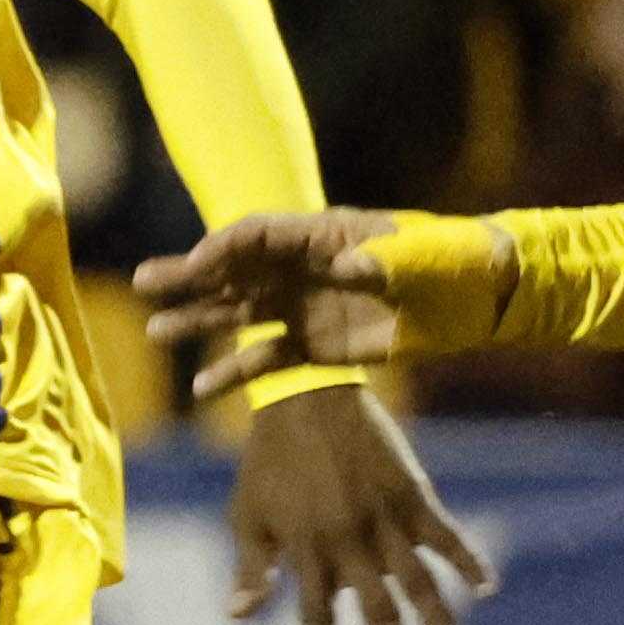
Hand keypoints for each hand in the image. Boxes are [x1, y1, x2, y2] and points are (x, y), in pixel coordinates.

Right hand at [136, 209, 483, 399]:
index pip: (259, 234)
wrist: (480, 299)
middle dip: (188, 277)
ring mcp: (303, 307)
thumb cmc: (452, 261)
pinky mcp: (313, 346)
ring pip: (237, 314)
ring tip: (157, 332)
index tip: (199, 265)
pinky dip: (235, 373)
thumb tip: (346, 268)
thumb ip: (382, 262)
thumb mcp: (422, 258)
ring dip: (198, 322)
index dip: (225, 246)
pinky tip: (202, 390)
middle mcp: (301, 269)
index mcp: (322, 234)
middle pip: (233, 270)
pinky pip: (265, 358)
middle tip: (143, 282)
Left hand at [226, 381, 491, 624]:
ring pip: (418, 581)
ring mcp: (385, 520)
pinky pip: (446, 535)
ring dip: (440, 620)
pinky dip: (468, 561)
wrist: (306, 397)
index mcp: (306, 551)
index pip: (315, 615)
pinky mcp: (413, 495)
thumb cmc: (268, 460)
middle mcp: (348, 542)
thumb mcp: (247, 513)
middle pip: (376, 609)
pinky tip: (486, 590)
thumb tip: (238, 614)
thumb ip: (252, 566)